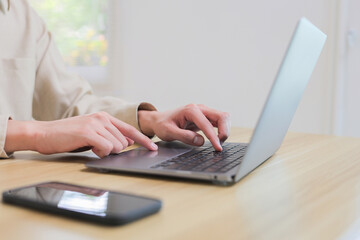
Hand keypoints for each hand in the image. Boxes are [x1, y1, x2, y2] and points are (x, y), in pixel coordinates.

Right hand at [5, 112, 157, 157]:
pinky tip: (89, 147)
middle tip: (96, 147)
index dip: (143, 140)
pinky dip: (100, 152)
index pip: (130, 129)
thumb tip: (126, 144)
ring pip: (116, 146)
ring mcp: (96, 124)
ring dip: (105, 151)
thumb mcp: (92, 134)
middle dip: (114, 150)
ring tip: (90, 146)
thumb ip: (109, 136)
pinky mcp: (88, 132)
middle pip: (123, 141)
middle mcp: (102, 118)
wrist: (44, 133)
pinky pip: (107, 148)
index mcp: (105, 117)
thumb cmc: (68, 136)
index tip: (153, 148)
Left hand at [138, 104, 229, 150]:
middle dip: (224, 131)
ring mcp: (204, 112)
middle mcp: (200, 108)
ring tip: (217, 143)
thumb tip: (200, 141)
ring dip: (225, 131)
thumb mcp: (168, 132)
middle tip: (219, 145)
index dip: (214, 137)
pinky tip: (217, 139)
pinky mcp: (206, 117)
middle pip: (222, 116)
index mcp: (190, 110)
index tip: (218, 148)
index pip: (207, 124)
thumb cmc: (162, 125)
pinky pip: (220, 121)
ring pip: (223, 118)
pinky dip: (222, 130)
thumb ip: (184, 136)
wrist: (159, 120)